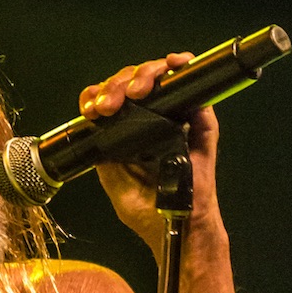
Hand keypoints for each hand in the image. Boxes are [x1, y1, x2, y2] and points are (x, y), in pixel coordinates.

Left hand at [79, 54, 220, 252]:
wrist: (180, 227)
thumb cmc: (150, 210)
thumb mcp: (114, 183)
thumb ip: (103, 155)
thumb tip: (92, 125)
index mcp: (128, 132)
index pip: (111, 99)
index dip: (99, 95)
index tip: (93, 108)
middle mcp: (151, 119)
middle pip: (132, 82)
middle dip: (117, 85)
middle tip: (109, 105)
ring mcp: (176, 116)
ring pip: (158, 76)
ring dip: (144, 74)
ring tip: (136, 91)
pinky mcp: (199, 120)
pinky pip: (193, 83)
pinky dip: (182, 67)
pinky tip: (172, 65)